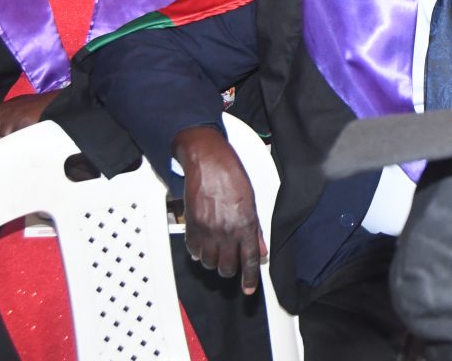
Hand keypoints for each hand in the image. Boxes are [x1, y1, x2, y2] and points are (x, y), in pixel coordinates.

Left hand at [0, 92, 56, 151]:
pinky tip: (21, 153)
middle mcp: (2, 113)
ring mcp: (12, 118)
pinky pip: (15, 142)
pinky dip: (16, 148)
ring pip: (0, 142)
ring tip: (10, 159)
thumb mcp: (13, 104)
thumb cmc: (35, 106)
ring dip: (5, 151)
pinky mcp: (23, 122)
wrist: (58, 103)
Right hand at [173, 126, 265, 293]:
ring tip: (218, 252)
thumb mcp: (252, 201)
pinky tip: (204, 244)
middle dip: (230, 268)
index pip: (248, 260)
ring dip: (214, 261)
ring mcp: (206, 231)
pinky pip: (194, 252)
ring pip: (209, 263)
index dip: (249, 278)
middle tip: (232, 262)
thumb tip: (259, 250)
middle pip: (226, 267)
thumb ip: (255, 229)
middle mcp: (225, 231)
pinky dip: (199, 253)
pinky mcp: (191, 227)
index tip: (248, 289)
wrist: (207, 162)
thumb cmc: (231, 175)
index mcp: (244, 224)